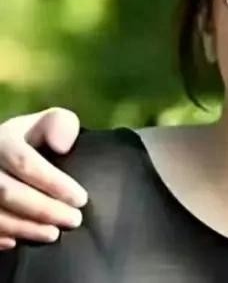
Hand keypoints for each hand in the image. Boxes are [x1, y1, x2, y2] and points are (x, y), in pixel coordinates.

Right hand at [0, 108, 86, 248]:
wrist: (3, 151)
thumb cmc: (34, 139)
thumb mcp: (48, 124)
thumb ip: (60, 125)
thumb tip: (61, 145)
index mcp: (2, 140)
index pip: (25, 163)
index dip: (54, 183)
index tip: (81, 199)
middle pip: (7, 192)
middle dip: (43, 209)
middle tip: (74, 220)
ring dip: (24, 227)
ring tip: (53, 234)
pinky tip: (17, 242)